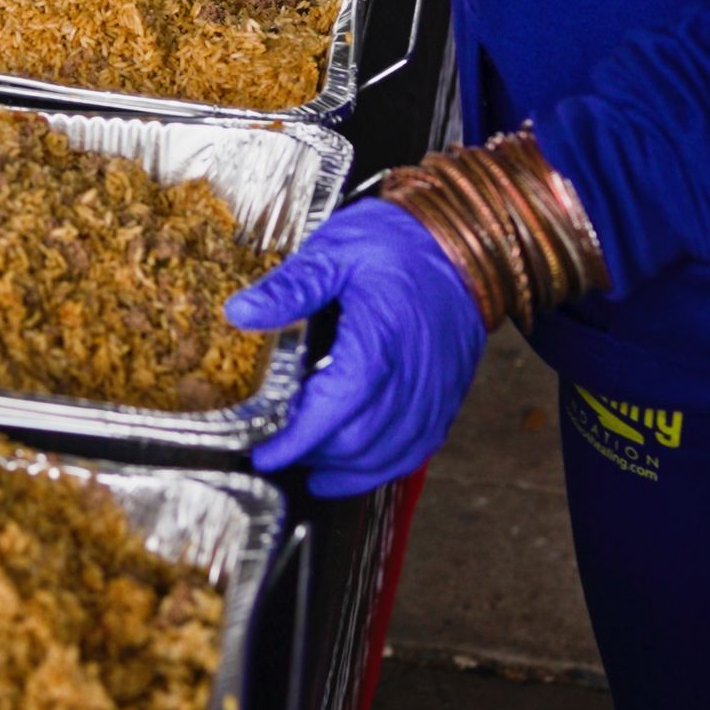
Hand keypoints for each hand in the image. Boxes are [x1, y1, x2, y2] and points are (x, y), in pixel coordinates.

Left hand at [233, 201, 486, 496]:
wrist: (468, 240)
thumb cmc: (403, 242)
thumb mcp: (336, 251)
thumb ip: (290, 288)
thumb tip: (241, 312)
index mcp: (377, 343)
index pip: (332, 412)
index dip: (296, 443)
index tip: (266, 455)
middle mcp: (411, 378)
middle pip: (358, 442)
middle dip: (314, 456)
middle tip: (281, 450)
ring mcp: (434, 392)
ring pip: (388, 454)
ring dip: (347, 468)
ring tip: (313, 465)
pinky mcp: (448, 396)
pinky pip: (418, 449)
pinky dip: (385, 465)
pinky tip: (360, 463)